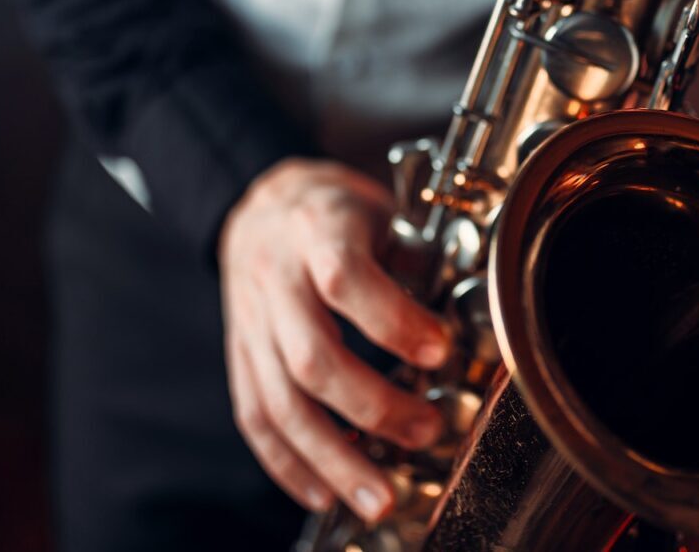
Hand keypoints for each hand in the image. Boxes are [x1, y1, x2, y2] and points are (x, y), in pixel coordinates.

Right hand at [219, 158, 448, 522]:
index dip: (392, 321)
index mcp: (316, 229)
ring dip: (332, 458)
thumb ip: (414, 261)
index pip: (344, 279)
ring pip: (279, 402)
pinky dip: (288, 463)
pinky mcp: (238, 355)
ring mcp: (250, 322)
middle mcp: (274, 278)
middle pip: (311, 357)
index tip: (439, 353)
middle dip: (372, 407)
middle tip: (426, 431)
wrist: (259, 202)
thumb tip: (460, 328)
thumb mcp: (380, 211)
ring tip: (379, 496)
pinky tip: (324, 492)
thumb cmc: (335, 211)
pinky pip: (254, 416)